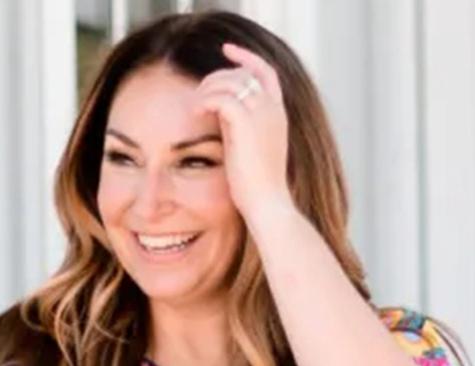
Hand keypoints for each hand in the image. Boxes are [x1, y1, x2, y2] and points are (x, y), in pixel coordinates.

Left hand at [197, 41, 292, 227]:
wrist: (268, 205)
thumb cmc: (258, 190)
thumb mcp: (253, 151)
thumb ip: (242, 128)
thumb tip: (222, 115)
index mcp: (278, 114)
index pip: (265, 72)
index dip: (246, 57)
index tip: (227, 50)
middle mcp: (273, 108)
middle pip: (242, 72)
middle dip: (217, 75)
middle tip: (199, 91)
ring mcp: (262, 113)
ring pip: (230, 80)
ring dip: (207, 88)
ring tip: (195, 106)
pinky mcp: (246, 122)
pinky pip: (220, 96)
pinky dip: (205, 100)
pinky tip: (195, 113)